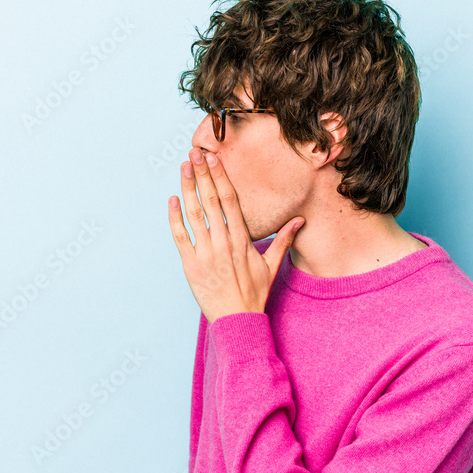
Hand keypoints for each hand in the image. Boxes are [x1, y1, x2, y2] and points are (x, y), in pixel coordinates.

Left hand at [168, 148, 303, 323]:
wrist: (238, 319)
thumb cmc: (254, 293)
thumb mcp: (271, 266)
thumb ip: (284, 240)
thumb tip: (299, 221)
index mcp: (242, 239)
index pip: (230, 200)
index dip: (221, 177)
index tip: (214, 158)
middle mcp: (224, 242)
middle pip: (211, 200)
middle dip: (202, 174)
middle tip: (194, 153)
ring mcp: (206, 253)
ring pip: (194, 214)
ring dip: (188, 188)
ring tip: (184, 168)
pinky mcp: (191, 265)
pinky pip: (180, 237)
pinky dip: (175, 218)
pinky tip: (172, 200)